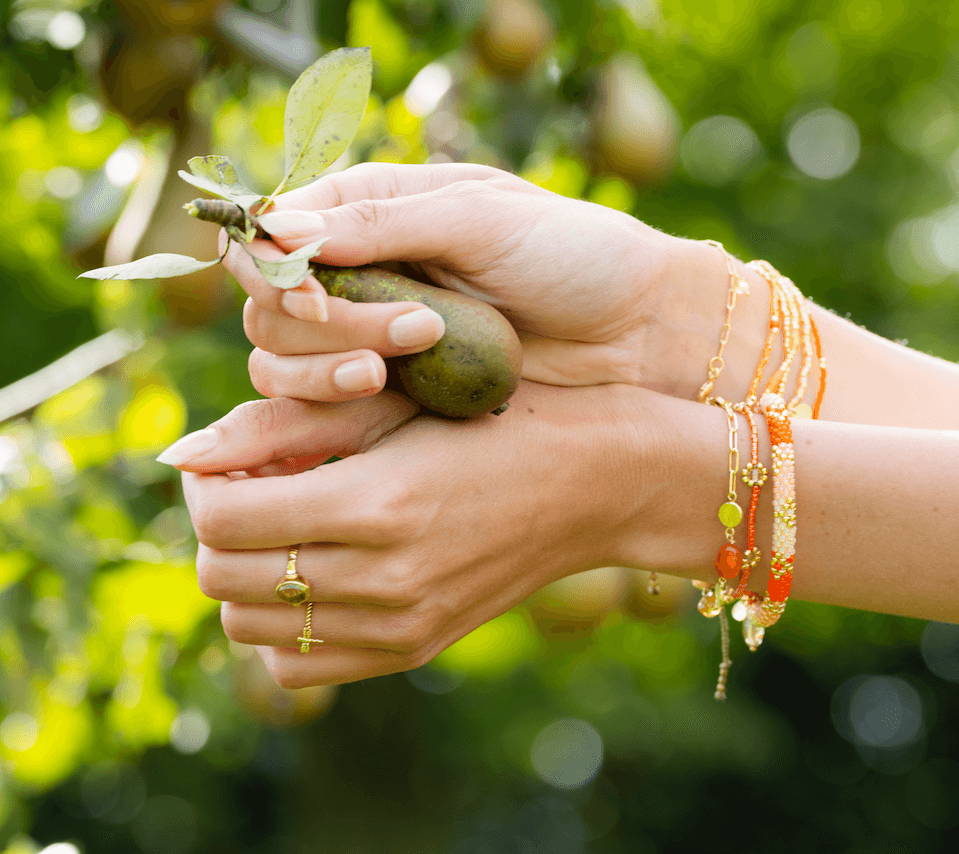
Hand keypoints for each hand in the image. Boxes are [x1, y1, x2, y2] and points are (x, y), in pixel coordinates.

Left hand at [172, 381, 684, 687]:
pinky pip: (298, 666)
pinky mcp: (412, 648)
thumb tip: (180, 452)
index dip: (203, 483)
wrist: (596, 483)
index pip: (223, 516)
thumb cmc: (499, 419)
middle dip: (215, 525)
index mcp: (376, 503)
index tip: (226, 457)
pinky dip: (282, 625)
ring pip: (250, 628)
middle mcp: (383, 580)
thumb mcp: (395, 402)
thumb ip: (284, 426)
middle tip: (249, 485)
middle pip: (224, 577)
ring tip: (283, 526)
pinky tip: (314, 571)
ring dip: (246, 573)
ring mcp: (399, 627)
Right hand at [221, 162, 742, 399]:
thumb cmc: (574, 255)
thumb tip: (277, 226)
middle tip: (407, 327)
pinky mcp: (394, 392)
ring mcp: (373, 335)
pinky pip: (323, 404)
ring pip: (282, 357)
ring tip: (388, 368)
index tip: (306, 288)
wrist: (636, 332)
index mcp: (375, 209)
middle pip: (269, 302)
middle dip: (318, 319)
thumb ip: (381, 222)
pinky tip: (383, 389)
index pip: (276, 229)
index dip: (271, 261)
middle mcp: (362, 270)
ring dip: (320, 363)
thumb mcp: (482, 219)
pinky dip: (332, 400)